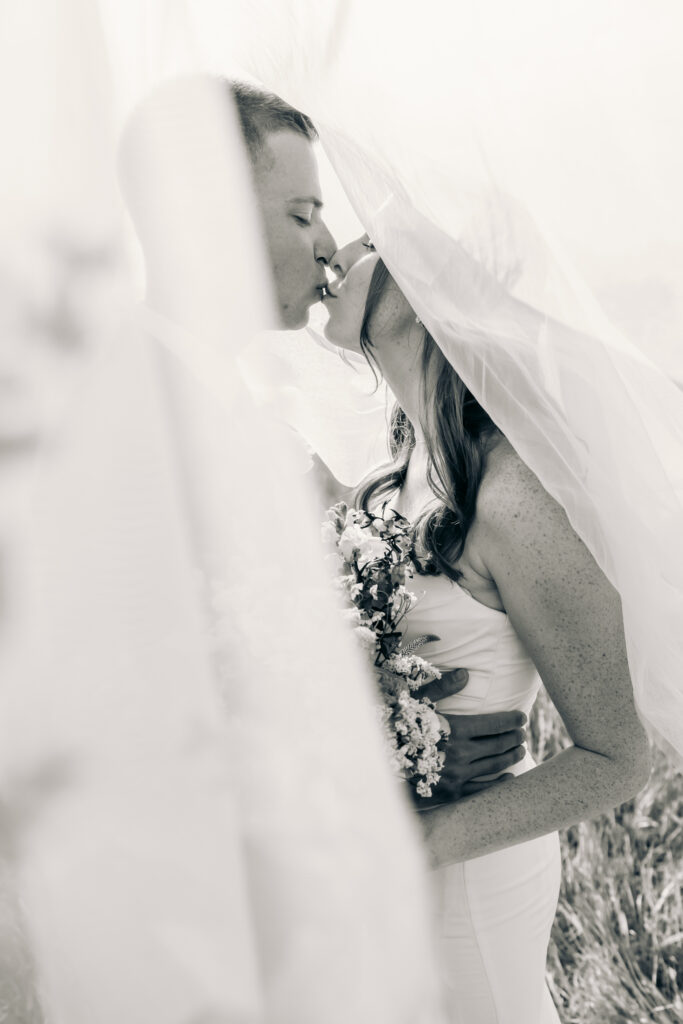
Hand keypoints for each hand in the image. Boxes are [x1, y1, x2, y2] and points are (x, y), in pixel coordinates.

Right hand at [410, 668, 526, 806]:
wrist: (379, 762)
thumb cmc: (397, 727)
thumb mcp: (417, 702)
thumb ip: (443, 687)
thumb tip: (466, 673)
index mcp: (456, 729)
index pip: (494, 725)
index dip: (511, 720)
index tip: (522, 718)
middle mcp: (461, 754)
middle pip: (498, 745)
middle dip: (514, 737)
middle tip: (523, 733)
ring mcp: (457, 775)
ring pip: (494, 766)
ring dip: (511, 757)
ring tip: (520, 750)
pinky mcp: (451, 793)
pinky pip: (481, 790)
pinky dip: (498, 783)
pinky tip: (509, 778)